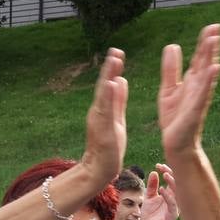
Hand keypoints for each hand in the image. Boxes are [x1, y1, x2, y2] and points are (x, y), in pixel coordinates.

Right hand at [80, 48, 127, 183]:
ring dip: (109, 76)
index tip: (118, 52)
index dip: (113, 68)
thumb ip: (117, 101)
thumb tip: (121, 80)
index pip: (109, 84)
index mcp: (103, 108)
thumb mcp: (116, 119)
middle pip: (104, 85)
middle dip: (110, 67)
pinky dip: (109, 96)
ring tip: (114, 60)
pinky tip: (113, 83)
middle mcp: (98, 110)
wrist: (99, 169)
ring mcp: (99, 119)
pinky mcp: (102, 128)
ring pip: (104, 94)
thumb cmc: (109, 147)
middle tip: (116, 49)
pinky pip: (106, 110)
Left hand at [140, 163, 179, 219]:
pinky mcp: (172, 215)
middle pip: (177, 183)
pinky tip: (162, 189)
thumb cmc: (151, 215)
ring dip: (172, 182)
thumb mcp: (149, 198)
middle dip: (171, 173)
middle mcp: (175, 199)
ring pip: (178, 192)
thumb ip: (151, 186)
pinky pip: (172, 204)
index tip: (158, 165)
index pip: (172, 179)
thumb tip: (154, 172)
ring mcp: (175, 206)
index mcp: (170, 194)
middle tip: (162, 167)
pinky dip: (168, 195)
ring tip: (165, 174)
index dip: (167, 171)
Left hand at [158, 24, 219, 155]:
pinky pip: (203, 93)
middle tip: (216, 27)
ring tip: (214, 41)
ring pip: (206, 74)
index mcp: (191, 82)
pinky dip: (208, 80)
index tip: (211, 27)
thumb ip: (170, 69)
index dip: (204, 43)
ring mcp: (198, 98)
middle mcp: (198, 87)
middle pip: (205, 62)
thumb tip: (173, 46)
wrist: (175, 142)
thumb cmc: (174, 118)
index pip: (199, 58)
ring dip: (211, 57)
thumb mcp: (168, 89)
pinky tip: (214, 68)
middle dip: (209, 45)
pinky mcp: (195, 109)